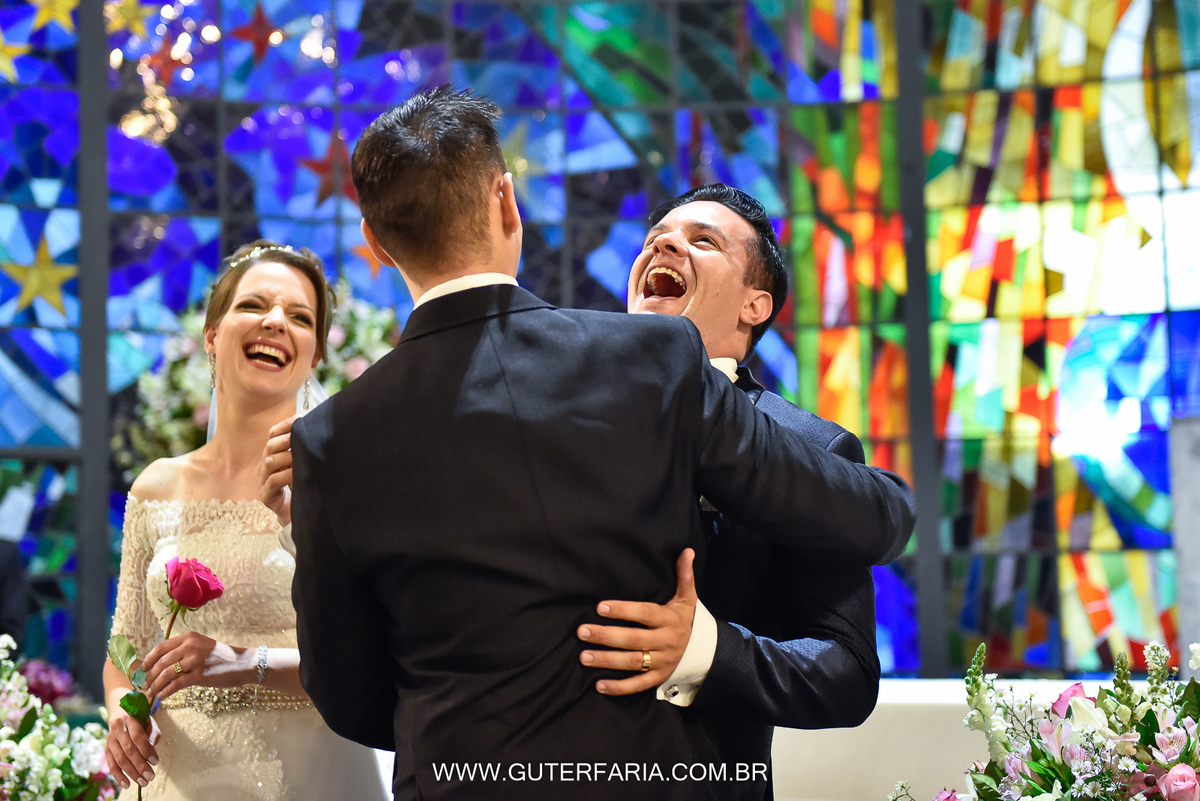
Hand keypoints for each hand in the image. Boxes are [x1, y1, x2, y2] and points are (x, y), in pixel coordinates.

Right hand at [104, 708, 160, 790]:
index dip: (146, 750)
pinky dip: (119, 776)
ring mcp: (109, 739)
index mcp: (130, 718)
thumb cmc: (140, 720)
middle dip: (140, 765)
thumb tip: (150, 754)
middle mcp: (117, 728)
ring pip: (119, 759)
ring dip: (131, 773)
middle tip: (150, 776)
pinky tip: (127, 784)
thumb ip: (151, 735)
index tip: (156, 761)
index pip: (137, 736)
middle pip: (128, 750)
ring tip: (143, 782)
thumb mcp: (149, 722)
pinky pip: (111, 764)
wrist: (121, 712)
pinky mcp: (106, 749)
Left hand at [142, 631, 251, 700]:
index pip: (161, 647)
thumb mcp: (201, 647)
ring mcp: (195, 660)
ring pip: (166, 673)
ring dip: (156, 685)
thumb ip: (184, 652)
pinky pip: (176, 684)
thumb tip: (162, 665)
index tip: (142, 669)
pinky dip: (166, 691)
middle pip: (161, 661)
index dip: (148, 659)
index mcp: (189, 637)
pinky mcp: (199, 675)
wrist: (243, 664)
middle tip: (144, 685)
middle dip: (149, 675)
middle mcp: (190, 646)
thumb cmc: (221, 657)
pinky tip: (162, 696)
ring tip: (151, 692)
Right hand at [260, 416, 295, 524]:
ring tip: (301, 458)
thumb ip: (305, 449)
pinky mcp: (266, 495)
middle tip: (304, 440)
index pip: (273, 434)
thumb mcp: (303, 465)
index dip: (285, 425)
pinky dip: (285, 476)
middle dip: (287, 440)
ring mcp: (263, 480)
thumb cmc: (301, 486)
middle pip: (270, 445)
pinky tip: (297, 475)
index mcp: (273, 455)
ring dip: (287, 457)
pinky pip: (272, 481)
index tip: (300, 419)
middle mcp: (265, 466)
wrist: (296, 513)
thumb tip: (317, 426)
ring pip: (269, 461)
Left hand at [577, 548, 697, 694]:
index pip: (644, 614)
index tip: (600, 608)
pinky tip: (599, 685)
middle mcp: (665, 641)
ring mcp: (661, 662)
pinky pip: (638, 685)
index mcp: (669, 619)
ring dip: (607, 660)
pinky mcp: (658, 678)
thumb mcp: (687, 597)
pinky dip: (619, 688)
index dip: (623, 610)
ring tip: (584, 656)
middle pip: (633, 640)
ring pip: (632, 662)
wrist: (705, 650)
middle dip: (606, 636)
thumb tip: (687, 550)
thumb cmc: (685, 618)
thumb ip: (684, 575)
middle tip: (582, 631)